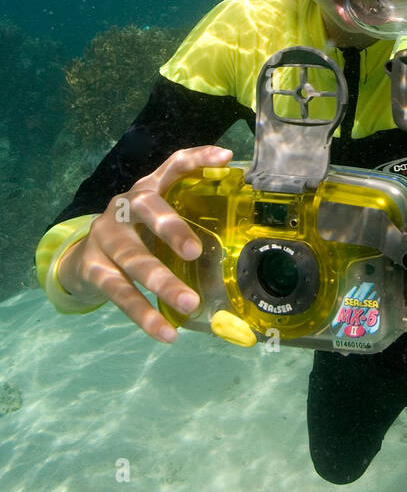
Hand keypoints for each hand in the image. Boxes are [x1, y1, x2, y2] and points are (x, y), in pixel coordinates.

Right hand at [56, 146, 232, 342]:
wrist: (79, 257)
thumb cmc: (136, 236)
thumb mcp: (156, 220)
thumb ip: (189, 220)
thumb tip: (241, 239)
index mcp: (147, 189)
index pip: (172, 165)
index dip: (197, 158)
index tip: (224, 159)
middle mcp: (124, 206)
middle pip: (147, 208)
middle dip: (171, 228)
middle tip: (195, 251)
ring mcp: (105, 236)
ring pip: (133, 258)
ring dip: (162, 282)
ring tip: (189, 304)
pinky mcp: (93, 268)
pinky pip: (120, 293)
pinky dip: (144, 315)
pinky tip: (166, 333)